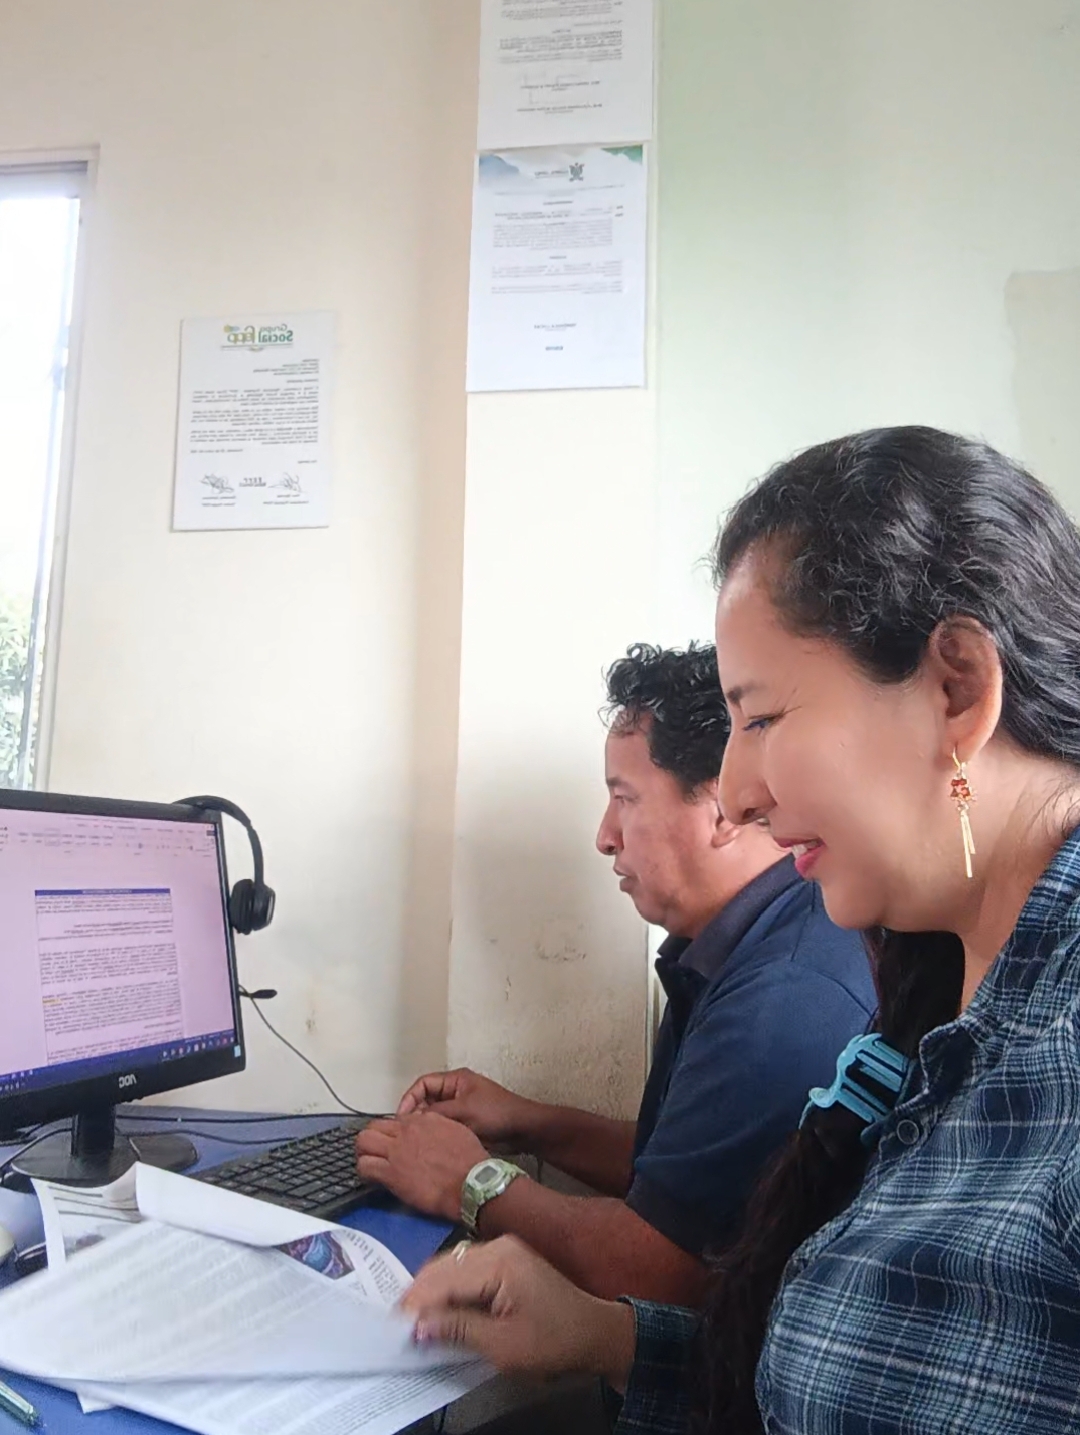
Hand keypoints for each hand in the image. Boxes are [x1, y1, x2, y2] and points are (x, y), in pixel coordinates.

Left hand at [355, 1111, 486, 1220]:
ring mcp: (396, 1151)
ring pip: (363, 1142)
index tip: (393, 1143)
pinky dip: (364, 1171)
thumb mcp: (455, 1129)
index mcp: (422, 1120)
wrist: (471, 1181)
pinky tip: (371, 1177)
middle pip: (373, 1126)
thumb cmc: (469, 1159)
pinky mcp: (391, 1173)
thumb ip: (437, 1125)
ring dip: (364, 1152)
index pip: (394, 1120)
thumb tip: (427, 1131)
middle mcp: (405, 1131)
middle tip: (374, 1151)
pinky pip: (365, 1166)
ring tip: (369, 1162)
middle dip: (371, 1138)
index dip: (391, 1132)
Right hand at [396, 1068, 533, 1146]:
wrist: (522, 1130)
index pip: (423, 1084)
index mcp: (456, 1080)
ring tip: (414, 1141)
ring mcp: (460, 1108)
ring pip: (434, 1115)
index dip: (409, 1098)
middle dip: (416, 1113)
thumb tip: (414, 1119)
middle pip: (426, 1099)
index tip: (401, 1117)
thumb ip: (437, 1113)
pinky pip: (444, 1127)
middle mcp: (456, 1091)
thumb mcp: (464, 1110)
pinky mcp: (465, 1124)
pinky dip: (436, 1134)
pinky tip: (429, 1146)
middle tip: (406, 1131)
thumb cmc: (496, 1114)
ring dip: (426, 1125)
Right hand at [401, 1235, 636, 1386]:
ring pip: (451, 1266)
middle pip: (444, 1266)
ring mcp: (502, 1249)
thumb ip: (458, 1330)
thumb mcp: (502, 1345)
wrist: (592, 1333)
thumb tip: (417, 1325)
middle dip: (419, 1295)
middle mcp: (498, 1246)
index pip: (444, 1278)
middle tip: (397, 1326)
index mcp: (499, 1261)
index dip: (416, 1302)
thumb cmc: (551, 1343)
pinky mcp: (505, 1259)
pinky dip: (448, 1289)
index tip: (392, 1326)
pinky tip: (439, 1311)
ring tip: (413, 1322)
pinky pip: (465, 1269)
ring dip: (431, 1292)